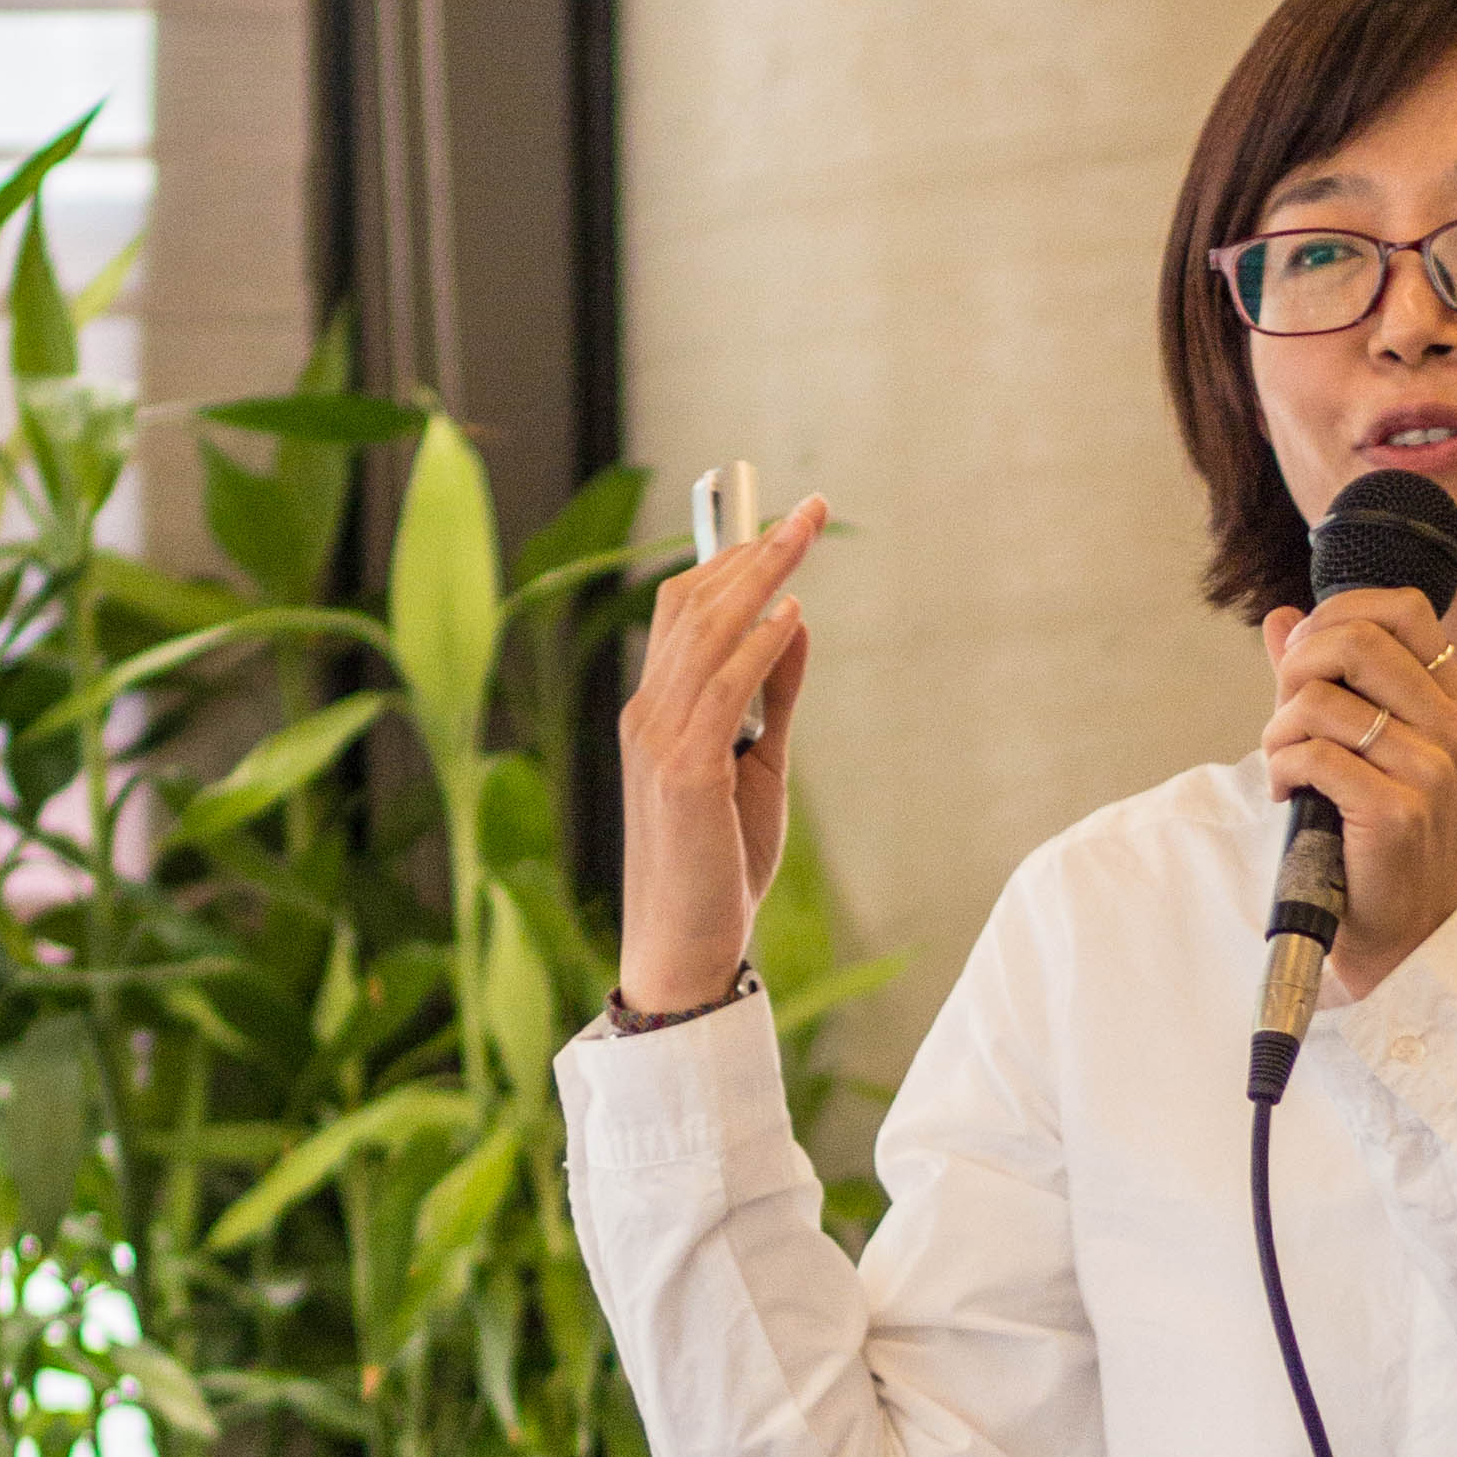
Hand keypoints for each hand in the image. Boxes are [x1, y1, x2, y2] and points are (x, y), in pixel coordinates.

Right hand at [616, 496, 825, 1012]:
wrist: (686, 945)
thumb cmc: (721, 864)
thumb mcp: (758, 766)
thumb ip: (773, 696)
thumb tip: (794, 620)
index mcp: (655, 712)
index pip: (681, 610)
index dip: (728, 559)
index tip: (780, 524)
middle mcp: (646, 715)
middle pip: (692, 605)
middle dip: (751, 550)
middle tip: (810, 511)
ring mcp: (657, 742)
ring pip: (705, 635)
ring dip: (759, 579)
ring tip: (804, 536)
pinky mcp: (682, 774)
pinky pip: (721, 691)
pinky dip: (756, 647)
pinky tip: (789, 615)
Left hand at [1257, 586, 1456, 1001]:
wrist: (1405, 933)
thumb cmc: (1376, 838)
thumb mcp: (1361, 748)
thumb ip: (1324, 680)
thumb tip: (1280, 617)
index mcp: (1452, 702)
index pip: (1403, 608)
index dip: (1338, 613)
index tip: (1306, 658)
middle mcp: (1453, 729)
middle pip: (1356, 639)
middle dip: (1296, 668)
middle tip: (1285, 714)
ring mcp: (1431, 770)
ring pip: (1321, 700)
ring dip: (1279, 731)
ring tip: (1285, 765)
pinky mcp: (1397, 811)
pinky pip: (1312, 754)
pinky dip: (1281, 769)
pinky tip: (1289, 794)